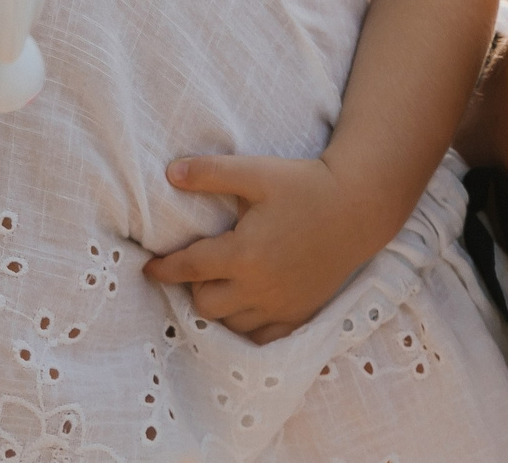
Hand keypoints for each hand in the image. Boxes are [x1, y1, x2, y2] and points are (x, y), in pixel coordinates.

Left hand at [142, 154, 391, 341]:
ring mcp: (281, 305)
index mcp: (243, 254)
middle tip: (196, 268)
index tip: (149, 268)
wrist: (358, 206)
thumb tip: (170, 172)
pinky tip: (245, 306)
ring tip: (219, 284)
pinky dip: (247, 325)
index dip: (163, 269)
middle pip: (205, 304)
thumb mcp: (257, 172)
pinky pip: (262, 336)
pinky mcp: (300, 313)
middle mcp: (259, 287)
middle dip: (193, 287)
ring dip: (219, 306)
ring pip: (231, 323)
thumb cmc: (305, 185)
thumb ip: (211, 173)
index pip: (188, 269)